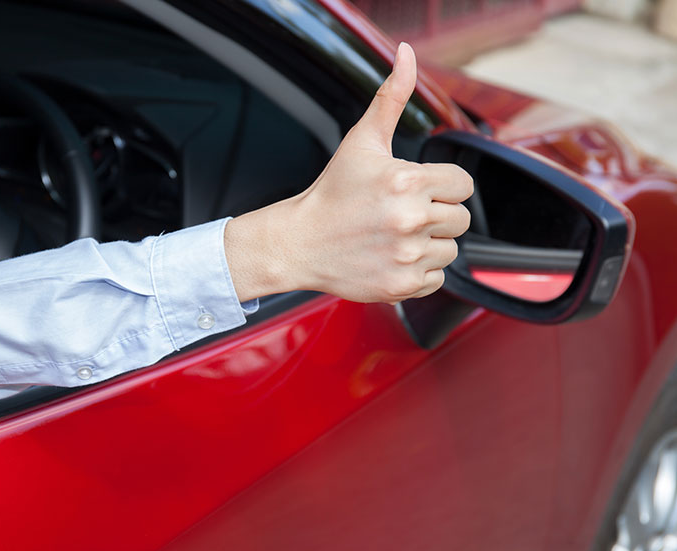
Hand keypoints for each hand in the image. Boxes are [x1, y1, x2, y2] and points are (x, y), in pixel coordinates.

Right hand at [225, 42, 472, 303]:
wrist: (299, 242)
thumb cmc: (332, 192)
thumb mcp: (362, 142)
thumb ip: (391, 98)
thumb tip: (407, 55)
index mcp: (407, 181)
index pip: (462, 185)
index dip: (441, 186)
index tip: (415, 190)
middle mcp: (410, 220)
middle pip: (460, 218)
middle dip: (435, 215)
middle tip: (400, 215)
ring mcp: (407, 256)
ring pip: (450, 249)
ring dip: (429, 244)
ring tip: (394, 237)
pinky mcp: (402, 285)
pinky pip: (437, 278)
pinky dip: (419, 271)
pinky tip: (391, 257)